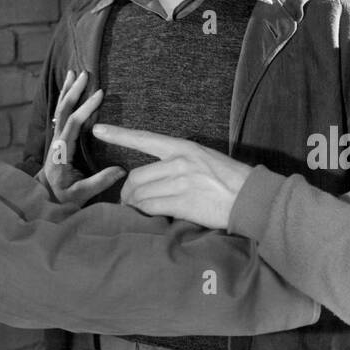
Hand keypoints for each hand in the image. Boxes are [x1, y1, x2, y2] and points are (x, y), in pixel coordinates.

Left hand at [42, 70, 123, 204]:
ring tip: (73, 73)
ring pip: (59, 110)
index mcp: (61, 152)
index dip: (85, 108)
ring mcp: (55, 140)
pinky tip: (69, 89)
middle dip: (74, 92)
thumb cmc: (62, 198)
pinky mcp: (58, 140)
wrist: (44, 200)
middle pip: (63, 111)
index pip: (73, 124)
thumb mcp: (81, 194)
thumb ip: (100, 181)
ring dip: (67, 91)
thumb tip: (122, 170)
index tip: (99, 94)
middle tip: (85, 74)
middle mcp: (56, 143)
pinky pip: (60, 116)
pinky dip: (65, 100)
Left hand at [94, 124, 250, 228]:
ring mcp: (180, 182)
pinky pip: (150, 208)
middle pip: (136, 176)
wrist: (251, 197)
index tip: (98, 130)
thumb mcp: (206, 160)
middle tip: (127, 202)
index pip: (145, 139)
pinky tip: (146, 218)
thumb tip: (157, 178)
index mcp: (184, 147)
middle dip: (127, 192)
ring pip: (140, 194)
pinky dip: (144, 215)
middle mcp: (179, 162)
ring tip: (136, 212)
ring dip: (133, 206)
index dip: (119, 135)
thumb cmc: (232, 181)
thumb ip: (180, 164)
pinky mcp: (182, 203)